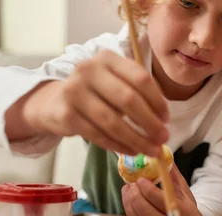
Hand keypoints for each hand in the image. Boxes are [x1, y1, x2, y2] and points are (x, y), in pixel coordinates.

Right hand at [24, 49, 168, 156]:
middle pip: (128, 100)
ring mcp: (74, 92)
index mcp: (107, 58)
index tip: (166, 119)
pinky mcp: (66, 115)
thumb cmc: (96, 93)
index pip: (140, 79)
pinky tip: (131, 151)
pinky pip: (98, 135)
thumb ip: (138, 93)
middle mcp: (88, 70)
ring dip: (137, 139)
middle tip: (164, 138)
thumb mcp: (116, 82)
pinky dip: (119, 146)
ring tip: (152, 150)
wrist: (55, 101)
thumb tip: (163, 121)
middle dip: (150, 123)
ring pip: (113, 122)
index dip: (157, 101)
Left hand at [122, 165, 204, 215]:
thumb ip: (171, 174)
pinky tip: (129, 200)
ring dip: (129, 204)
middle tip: (131, 184)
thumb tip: (158, 154)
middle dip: (136, 198)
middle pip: (149, 215)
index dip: (149, 191)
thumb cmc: (186, 205)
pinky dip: (130, 212)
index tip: (141, 179)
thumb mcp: (183, 189)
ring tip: (127, 190)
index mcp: (188, 215)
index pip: (164, 203)